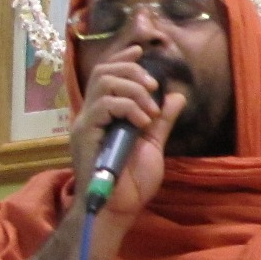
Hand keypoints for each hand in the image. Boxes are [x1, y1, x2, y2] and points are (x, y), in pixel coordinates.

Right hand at [67, 46, 184, 226]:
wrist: (121, 208)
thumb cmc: (133, 183)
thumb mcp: (153, 144)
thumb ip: (162, 120)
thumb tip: (175, 96)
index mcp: (104, 115)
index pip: (105, 75)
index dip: (121, 59)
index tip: (140, 51)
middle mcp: (90, 115)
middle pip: (103, 72)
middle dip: (132, 72)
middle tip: (153, 87)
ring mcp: (85, 124)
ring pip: (104, 83)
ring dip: (133, 90)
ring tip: (150, 110)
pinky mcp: (85, 134)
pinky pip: (104, 105)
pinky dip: (128, 107)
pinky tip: (143, 121)